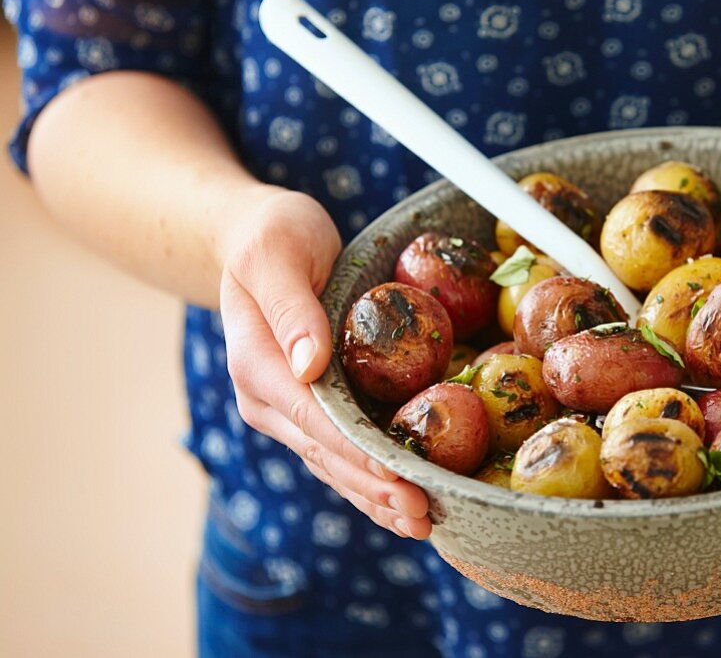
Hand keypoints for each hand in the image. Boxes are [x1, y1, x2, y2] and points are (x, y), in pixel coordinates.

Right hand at [218, 187, 431, 537]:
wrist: (256, 241)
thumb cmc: (272, 236)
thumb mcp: (277, 252)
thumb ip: (289, 306)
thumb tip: (308, 363)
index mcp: (257, 364)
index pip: (313, 419)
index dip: (357, 452)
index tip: (397, 476)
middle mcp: (268, 398)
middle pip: (326, 454)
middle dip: (374, 488)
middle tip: (423, 515)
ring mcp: (287, 410)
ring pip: (333, 465)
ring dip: (375, 498)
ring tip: (421, 524)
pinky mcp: (309, 410)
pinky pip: (339, 454)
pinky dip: (370, 482)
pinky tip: (400, 505)